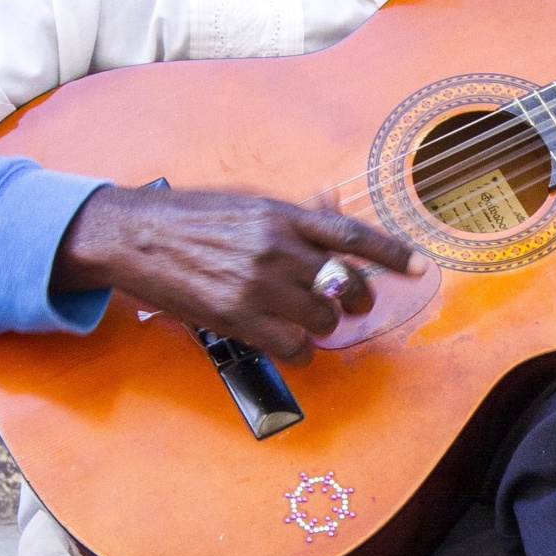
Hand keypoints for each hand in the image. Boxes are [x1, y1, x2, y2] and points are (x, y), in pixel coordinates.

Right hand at [51, 184, 424, 362]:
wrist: (135, 235)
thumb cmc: (191, 217)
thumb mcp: (247, 202)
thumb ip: (293, 213)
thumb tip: (332, 206)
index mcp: (283, 215)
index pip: (352, 235)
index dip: (392, 253)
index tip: (419, 268)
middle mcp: (277, 247)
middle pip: (346, 284)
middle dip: (359, 299)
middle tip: (355, 304)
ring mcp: (258, 284)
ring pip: (323, 319)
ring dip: (324, 327)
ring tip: (308, 321)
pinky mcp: (238, 317)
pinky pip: (294, 347)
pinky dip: (301, 352)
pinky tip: (289, 344)